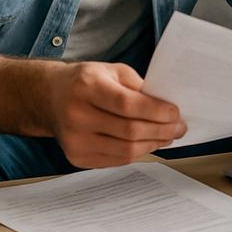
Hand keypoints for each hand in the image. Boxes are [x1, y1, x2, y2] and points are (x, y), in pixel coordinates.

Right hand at [48, 61, 186, 167]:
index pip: (127, 105)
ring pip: (125, 150)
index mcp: (87, 87)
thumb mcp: (113, 71)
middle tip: (180, 127)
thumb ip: (138, 87)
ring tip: (169, 135)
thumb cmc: (88, 81)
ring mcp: (74, 141)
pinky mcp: (77, 158)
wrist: (51, 98)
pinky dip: (138, 153)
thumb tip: (167, 106)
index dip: (155, 111)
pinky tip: (150, 143)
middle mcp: (77, 116)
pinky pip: (116, 160)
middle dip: (161, 130)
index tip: (176, 112)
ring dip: (153, 144)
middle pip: (129, 131)